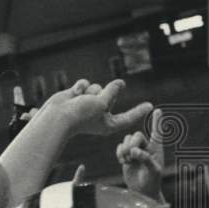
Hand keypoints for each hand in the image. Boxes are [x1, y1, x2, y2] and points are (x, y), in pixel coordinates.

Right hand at [38, 78, 152, 137]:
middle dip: (107, 93)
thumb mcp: (102, 102)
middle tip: (106, 94)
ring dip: (91, 91)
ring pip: (98, 88)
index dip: (139, 111)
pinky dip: (81, 87)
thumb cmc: (81, 114)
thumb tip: (120, 83)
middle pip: (111, 96)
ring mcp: (89, 105)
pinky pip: (86, 85)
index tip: (151, 106)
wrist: (57, 115)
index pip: (128, 117)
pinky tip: (74, 93)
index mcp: (108, 123)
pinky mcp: (79, 97)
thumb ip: (112, 91)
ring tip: (82, 98)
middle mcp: (99, 114)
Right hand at [116, 108, 167, 203]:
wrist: (142, 191)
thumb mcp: (153, 171)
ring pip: (126, 140)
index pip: (156, 132)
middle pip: (136, 135)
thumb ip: (145, 159)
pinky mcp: (126, 155)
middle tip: (131, 156)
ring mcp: (136, 151)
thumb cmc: (152, 182)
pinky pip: (120, 147)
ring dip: (125, 150)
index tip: (158, 110)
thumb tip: (134, 150)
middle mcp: (146, 147)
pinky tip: (123, 162)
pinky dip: (120, 153)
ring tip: (127, 161)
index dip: (157, 122)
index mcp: (156, 149)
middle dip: (131, 144)